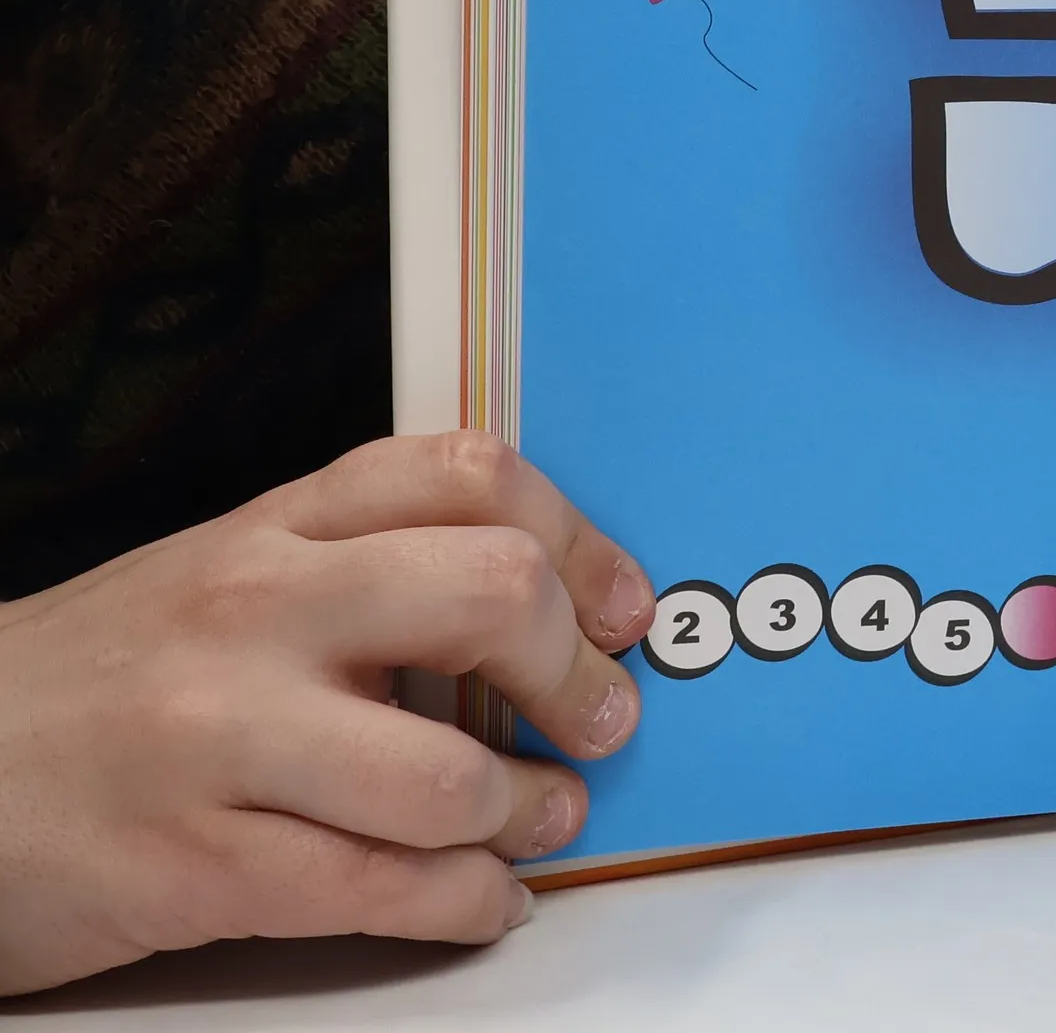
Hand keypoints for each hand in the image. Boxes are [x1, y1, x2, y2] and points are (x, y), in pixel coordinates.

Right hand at [0, 431, 653, 995]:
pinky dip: (463, 902)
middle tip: (602, 716)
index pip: (467, 472)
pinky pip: (376, 888)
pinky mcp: (195, 865)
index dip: (578, 538)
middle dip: (574, 668)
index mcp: (279, 524)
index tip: (620, 605)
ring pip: (444, 773)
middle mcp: (259, 610)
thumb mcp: (233, 571)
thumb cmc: (117, 670)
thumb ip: (369, 561)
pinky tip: (483, 896)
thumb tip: (546, 599)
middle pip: (488, 594)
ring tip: (546, 814)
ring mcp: (222, 737)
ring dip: (529, 808)